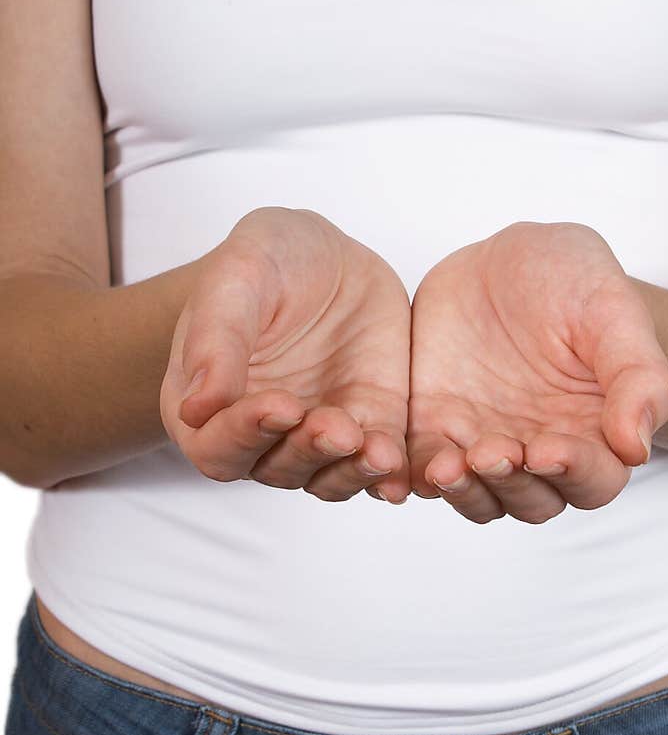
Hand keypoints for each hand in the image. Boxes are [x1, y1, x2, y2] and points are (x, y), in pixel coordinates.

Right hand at [160, 207, 410, 501]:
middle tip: (337, 428)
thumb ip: (214, 340)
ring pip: (329, 477)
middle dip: (308, 452)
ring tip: (379, 451)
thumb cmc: (265, 263)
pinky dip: (391, 474)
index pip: (219, 447)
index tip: (281, 404)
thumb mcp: (236, 279)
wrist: (327, 256)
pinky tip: (404, 471)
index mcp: (209, 408)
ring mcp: (316, 435)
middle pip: (277, 469)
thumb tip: (196, 409)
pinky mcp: (369, 425)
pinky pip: (377, 462)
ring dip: (353, 471)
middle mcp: (261, 434)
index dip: (246, 435)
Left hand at [407, 221, 667, 523]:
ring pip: (477, 497)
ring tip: (447, 465)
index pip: (593, 480)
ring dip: (464, 491)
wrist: (506, 260)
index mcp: (595, 433)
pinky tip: (397, 461)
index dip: (574, 472)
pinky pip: (420, 469)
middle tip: (491, 452)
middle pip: (532, 501)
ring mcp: (484, 444)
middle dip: (511, 485)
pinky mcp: (433, 429)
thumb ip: (638, 376)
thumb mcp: (613, 310)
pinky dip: (410, 476)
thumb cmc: (575, 281)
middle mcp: (540, 451)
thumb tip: (636, 446)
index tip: (549, 449)